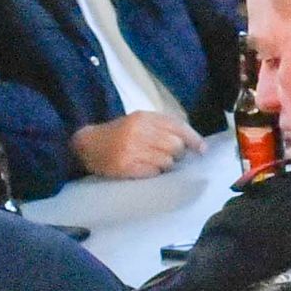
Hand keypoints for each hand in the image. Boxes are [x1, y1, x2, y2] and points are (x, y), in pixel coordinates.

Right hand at [71, 109, 195, 178]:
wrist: (87, 145)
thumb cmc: (119, 133)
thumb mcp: (139, 122)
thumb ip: (163, 127)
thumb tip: (193, 143)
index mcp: (143, 117)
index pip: (177, 126)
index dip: (193, 139)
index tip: (202, 149)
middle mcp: (139, 132)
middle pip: (176, 146)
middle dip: (177, 153)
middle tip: (168, 155)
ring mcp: (132, 150)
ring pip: (167, 162)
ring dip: (165, 164)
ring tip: (153, 161)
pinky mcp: (126, 167)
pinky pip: (154, 173)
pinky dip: (154, 172)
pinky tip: (144, 167)